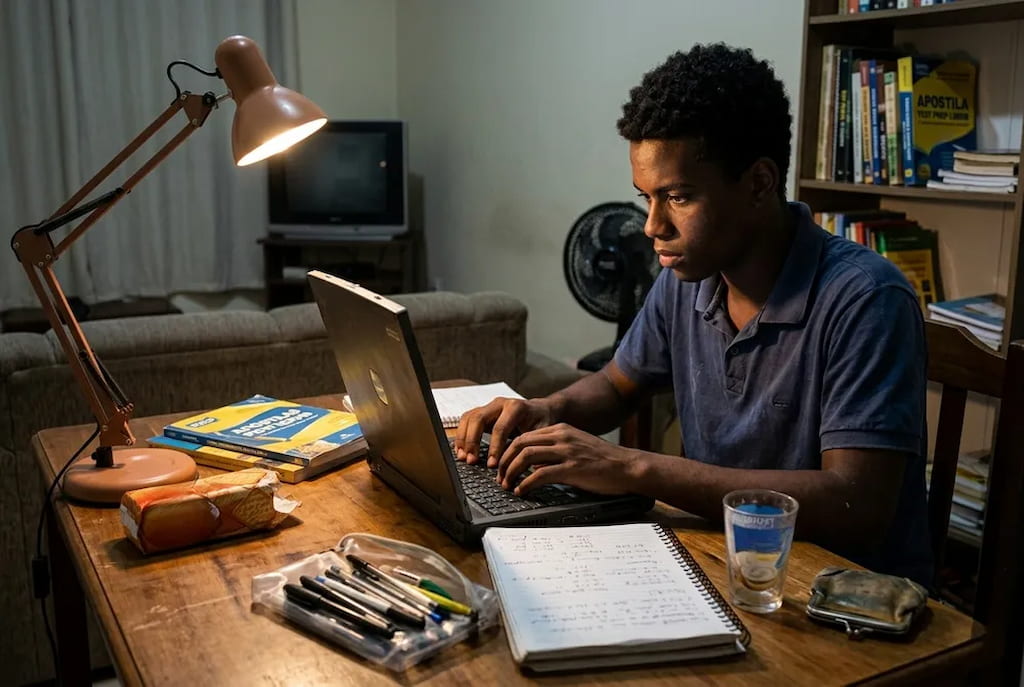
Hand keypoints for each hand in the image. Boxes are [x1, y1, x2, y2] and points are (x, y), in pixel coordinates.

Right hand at [454, 397, 553, 466]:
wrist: (539, 410)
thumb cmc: (542, 422)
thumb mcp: (543, 432)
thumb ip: (533, 445)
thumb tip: (524, 465)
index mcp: (516, 407)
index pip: (500, 428)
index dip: (494, 447)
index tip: (491, 464)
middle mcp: (500, 404)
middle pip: (478, 419)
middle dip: (472, 441)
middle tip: (471, 461)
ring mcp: (489, 407)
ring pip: (469, 418)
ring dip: (463, 439)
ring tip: (463, 457)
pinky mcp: (482, 412)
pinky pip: (466, 421)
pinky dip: (461, 436)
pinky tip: (461, 450)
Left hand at [496, 424, 637, 495]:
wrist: (628, 467)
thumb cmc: (603, 461)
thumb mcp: (577, 446)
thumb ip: (556, 449)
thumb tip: (532, 464)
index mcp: (561, 429)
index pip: (524, 435)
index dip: (508, 451)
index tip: (502, 465)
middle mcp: (561, 436)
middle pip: (520, 444)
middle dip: (505, 461)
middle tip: (499, 477)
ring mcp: (567, 451)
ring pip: (526, 456)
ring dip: (511, 472)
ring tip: (506, 485)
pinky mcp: (572, 468)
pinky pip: (540, 474)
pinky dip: (526, 484)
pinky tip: (522, 491)